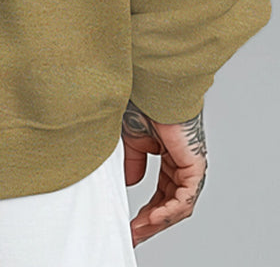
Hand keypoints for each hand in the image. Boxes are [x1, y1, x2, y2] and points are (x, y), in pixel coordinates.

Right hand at [122, 100, 207, 247]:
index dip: (146, 211)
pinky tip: (153, 217)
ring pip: (178, 206)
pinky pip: (185, 198)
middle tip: (134, 235)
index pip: (161, 194)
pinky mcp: (195, 165)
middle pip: (170, 205)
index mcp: (170, 158)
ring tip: (139, 229)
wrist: (150, 88)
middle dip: (151, 223)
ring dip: (158, 221)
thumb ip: (133, 162)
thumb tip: (128, 183)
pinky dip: (169, 211)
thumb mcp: (132, 140)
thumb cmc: (143, 104)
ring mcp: (190, 166)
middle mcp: (182, 164)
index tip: (130, 224)